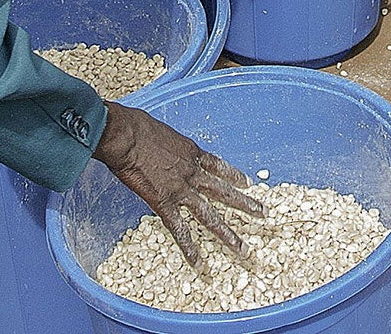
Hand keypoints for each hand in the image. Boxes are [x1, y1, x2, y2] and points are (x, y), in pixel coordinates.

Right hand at [93, 102, 263, 266]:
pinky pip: (180, 229)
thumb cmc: (137, 126)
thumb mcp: (162, 132)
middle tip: (263, 214)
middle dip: (245, 204)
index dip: (233, 175)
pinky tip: (200, 264)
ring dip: (227, 234)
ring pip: (209, 216)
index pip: (218, 166)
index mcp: (192, 152)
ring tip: (243, 250)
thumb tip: (162, 146)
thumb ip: (168, 144)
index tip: (247, 182)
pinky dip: (190, 249)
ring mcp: (181, 189)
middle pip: (224, 192)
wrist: (126, 135)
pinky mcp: (164, 203)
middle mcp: (192, 172)